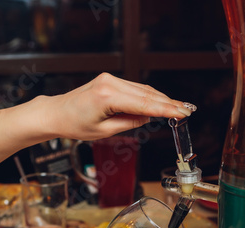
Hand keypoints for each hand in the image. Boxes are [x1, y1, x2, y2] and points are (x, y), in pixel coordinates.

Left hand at [38, 72, 194, 140]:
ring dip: (161, 99)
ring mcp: (110, 79)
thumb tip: (148, 118)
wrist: (57, 113)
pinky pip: (135, 88)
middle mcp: (110, 83)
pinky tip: (160, 102)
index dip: (166, 109)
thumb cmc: (75, 125)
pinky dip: (149, 95)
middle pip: (147, 94)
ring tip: (179, 107)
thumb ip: (129, 123)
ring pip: (143, 89)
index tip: (182, 114)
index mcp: (107, 97)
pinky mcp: (109, 80)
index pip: (144, 104)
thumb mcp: (104, 131)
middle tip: (187, 110)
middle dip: (169, 103)